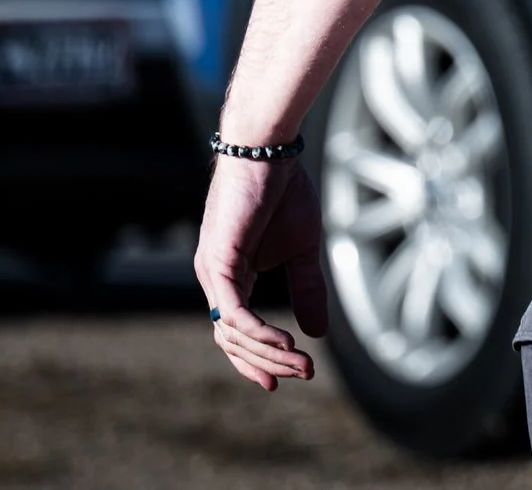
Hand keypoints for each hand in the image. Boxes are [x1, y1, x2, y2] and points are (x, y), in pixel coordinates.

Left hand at [194, 154, 329, 390]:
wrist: (269, 151)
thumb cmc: (284, 191)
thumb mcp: (302, 249)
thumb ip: (306, 289)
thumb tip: (318, 332)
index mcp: (231, 276)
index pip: (236, 331)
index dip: (258, 359)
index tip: (285, 380)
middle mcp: (215, 279)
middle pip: (232, 340)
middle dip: (268, 364)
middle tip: (305, 375)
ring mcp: (213, 272)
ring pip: (232, 332)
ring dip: (269, 354)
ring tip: (304, 364)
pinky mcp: (220, 262)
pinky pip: (235, 312)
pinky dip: (260, 332)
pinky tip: (287, 343)